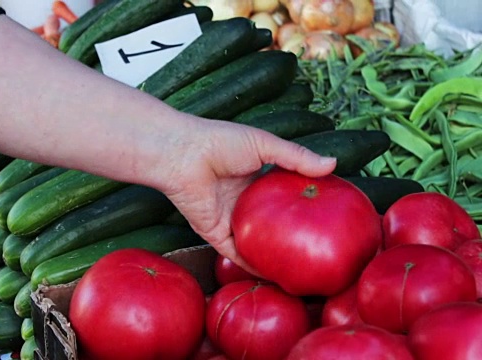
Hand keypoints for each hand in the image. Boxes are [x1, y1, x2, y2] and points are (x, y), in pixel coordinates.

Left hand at [158, 118, 335, 274]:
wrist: (183, 155)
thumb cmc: (220, 142)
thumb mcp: (264, 145)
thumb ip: (296, 157)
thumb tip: (332, 164)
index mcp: (254, 178)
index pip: (284, 195)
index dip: (304, 203)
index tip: (329, 213)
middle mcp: (243, 201)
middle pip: (271, 222)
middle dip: (291, 233)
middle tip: (320, 245)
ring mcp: (230, 219)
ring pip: (255, 243)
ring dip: (273, 255)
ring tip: (301, 268)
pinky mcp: (216, 234)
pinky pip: (236, 255)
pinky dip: (252, 266)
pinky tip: (273, 276)